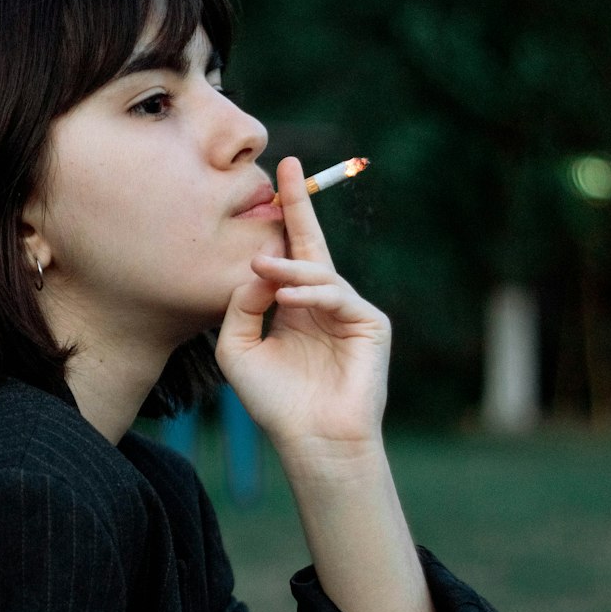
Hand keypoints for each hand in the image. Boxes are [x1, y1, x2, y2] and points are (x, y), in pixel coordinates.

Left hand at [215, 156, 391, 459]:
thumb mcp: (238, 349)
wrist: (311, 440)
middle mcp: (323, 304)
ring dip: (288, 268)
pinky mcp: (372, 324)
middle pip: (312, 245)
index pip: (290, 252)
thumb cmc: (275, 402)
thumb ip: (239, 305)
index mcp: (295, 306)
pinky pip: (338, 298)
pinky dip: (312, 295)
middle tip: (285, 171)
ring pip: (319, 274)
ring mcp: (350, 312)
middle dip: (299, 206)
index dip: (286, 213)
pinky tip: (287, 300)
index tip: (279, 171)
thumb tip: (258, 267)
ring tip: (260, 268)